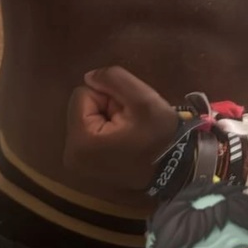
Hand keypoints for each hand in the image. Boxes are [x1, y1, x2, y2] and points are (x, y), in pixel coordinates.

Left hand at [62, 66, 180, 193]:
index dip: (108, 97)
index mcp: (80, 141)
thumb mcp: (143, 99)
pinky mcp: (85, 168)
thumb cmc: (160, 138)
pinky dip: (105, 134)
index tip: (128, 114)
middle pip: (82, 108)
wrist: (176, 170)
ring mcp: (77, 165)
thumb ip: (114, 79)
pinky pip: (90, 136)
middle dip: (106, 109)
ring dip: (107, 121)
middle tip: (130, 124)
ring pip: (86, 120)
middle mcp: (71, 156)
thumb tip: (89, 77)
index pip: (83, 94)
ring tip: (129, 134)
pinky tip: (123, 144)